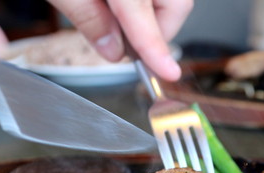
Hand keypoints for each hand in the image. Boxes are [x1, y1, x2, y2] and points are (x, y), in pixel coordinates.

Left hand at [49, 0, 192, 80]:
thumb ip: (88, 17)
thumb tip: (111, 49)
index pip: (146, 20)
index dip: (157, 51)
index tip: (169, 74)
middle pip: (175, 5)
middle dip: (156, 29)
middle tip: (124, 42)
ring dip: (149, 13)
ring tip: (112, 12)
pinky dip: (144, 1)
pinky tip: (117, 2)